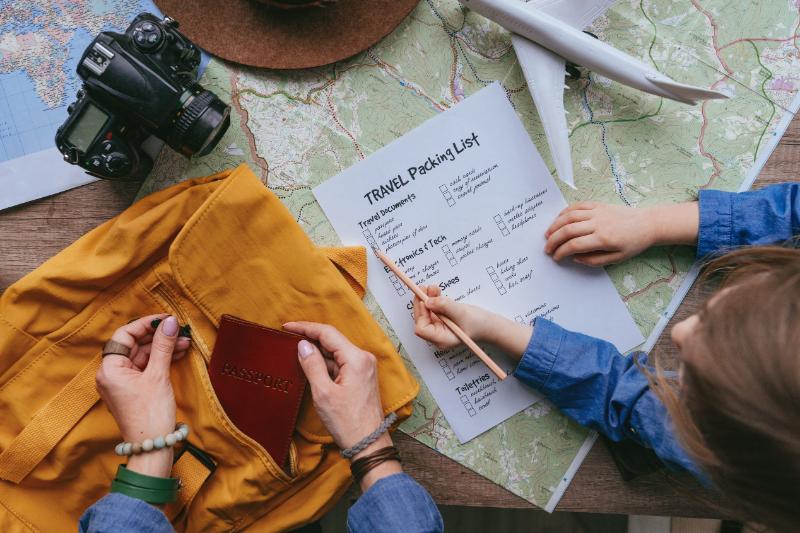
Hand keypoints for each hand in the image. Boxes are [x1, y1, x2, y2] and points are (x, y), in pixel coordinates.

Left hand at [95, 314, 190, 477]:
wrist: (153, 446)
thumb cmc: (151, 414)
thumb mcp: (159, 375)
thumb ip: (163, 346)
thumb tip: (170, 322)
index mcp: (109, 370)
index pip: (124, 336)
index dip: (145, 324)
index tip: (165, 319)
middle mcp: (111, 375)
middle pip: (134, 345)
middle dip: (158, 337)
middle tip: (180, 330)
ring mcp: (121, 383)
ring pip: (142, 356)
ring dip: (162, 348)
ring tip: (184, 342)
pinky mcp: (133, 390)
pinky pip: (145, 368)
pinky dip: (160, 360)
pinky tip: (177, 353)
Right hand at [283, 321, 401, 490]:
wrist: (368, 444)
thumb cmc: (347, 422)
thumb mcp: (323, 393)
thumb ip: (312, 365)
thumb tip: (302, 345)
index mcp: (356, 358)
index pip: (328, 333)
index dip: (305, 327)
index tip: (287, 326)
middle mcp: (363, 358)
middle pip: (333, 340)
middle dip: (310, 337)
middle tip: (287, 337)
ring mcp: (364, 368)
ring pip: (336, 352)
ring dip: (317, 352)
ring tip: (294, 350)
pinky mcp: (361, 377)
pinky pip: (340, 363)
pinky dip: (325, 363)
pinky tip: (310, 365)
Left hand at [412, 285, 493, 348]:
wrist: (489, 324)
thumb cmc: (479, 324)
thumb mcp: (461, 313)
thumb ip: (444, 306)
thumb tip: (427, 301)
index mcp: (441, 339)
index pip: (422, 328)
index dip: (421, 313)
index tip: (425, 300)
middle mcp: (437, 334)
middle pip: (421, 318)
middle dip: (422, 302)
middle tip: (423, 288)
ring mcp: (439, 326)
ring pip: (426, 311)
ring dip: (427, 298)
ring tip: (432, 287)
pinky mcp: (442, 319)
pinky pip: (433, 308)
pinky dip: (433, 299)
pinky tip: (436, 291)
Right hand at [544, 201, 699, 265]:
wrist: (647, 224)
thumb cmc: (633, 243)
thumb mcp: (617, 259)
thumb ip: (594, 260)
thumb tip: (575, 258)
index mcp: (603, 239)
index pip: (574, 245)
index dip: (561, 252)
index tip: (556, 257)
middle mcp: (598, 224)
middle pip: (568, 230)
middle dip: (553, 240)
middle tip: (547, 248)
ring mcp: (597, 212)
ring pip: (569, 216)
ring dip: (555, 225)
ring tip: (548, 234)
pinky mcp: (598, 205)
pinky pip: (577, 206)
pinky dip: (564, 212)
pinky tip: (559, 219)